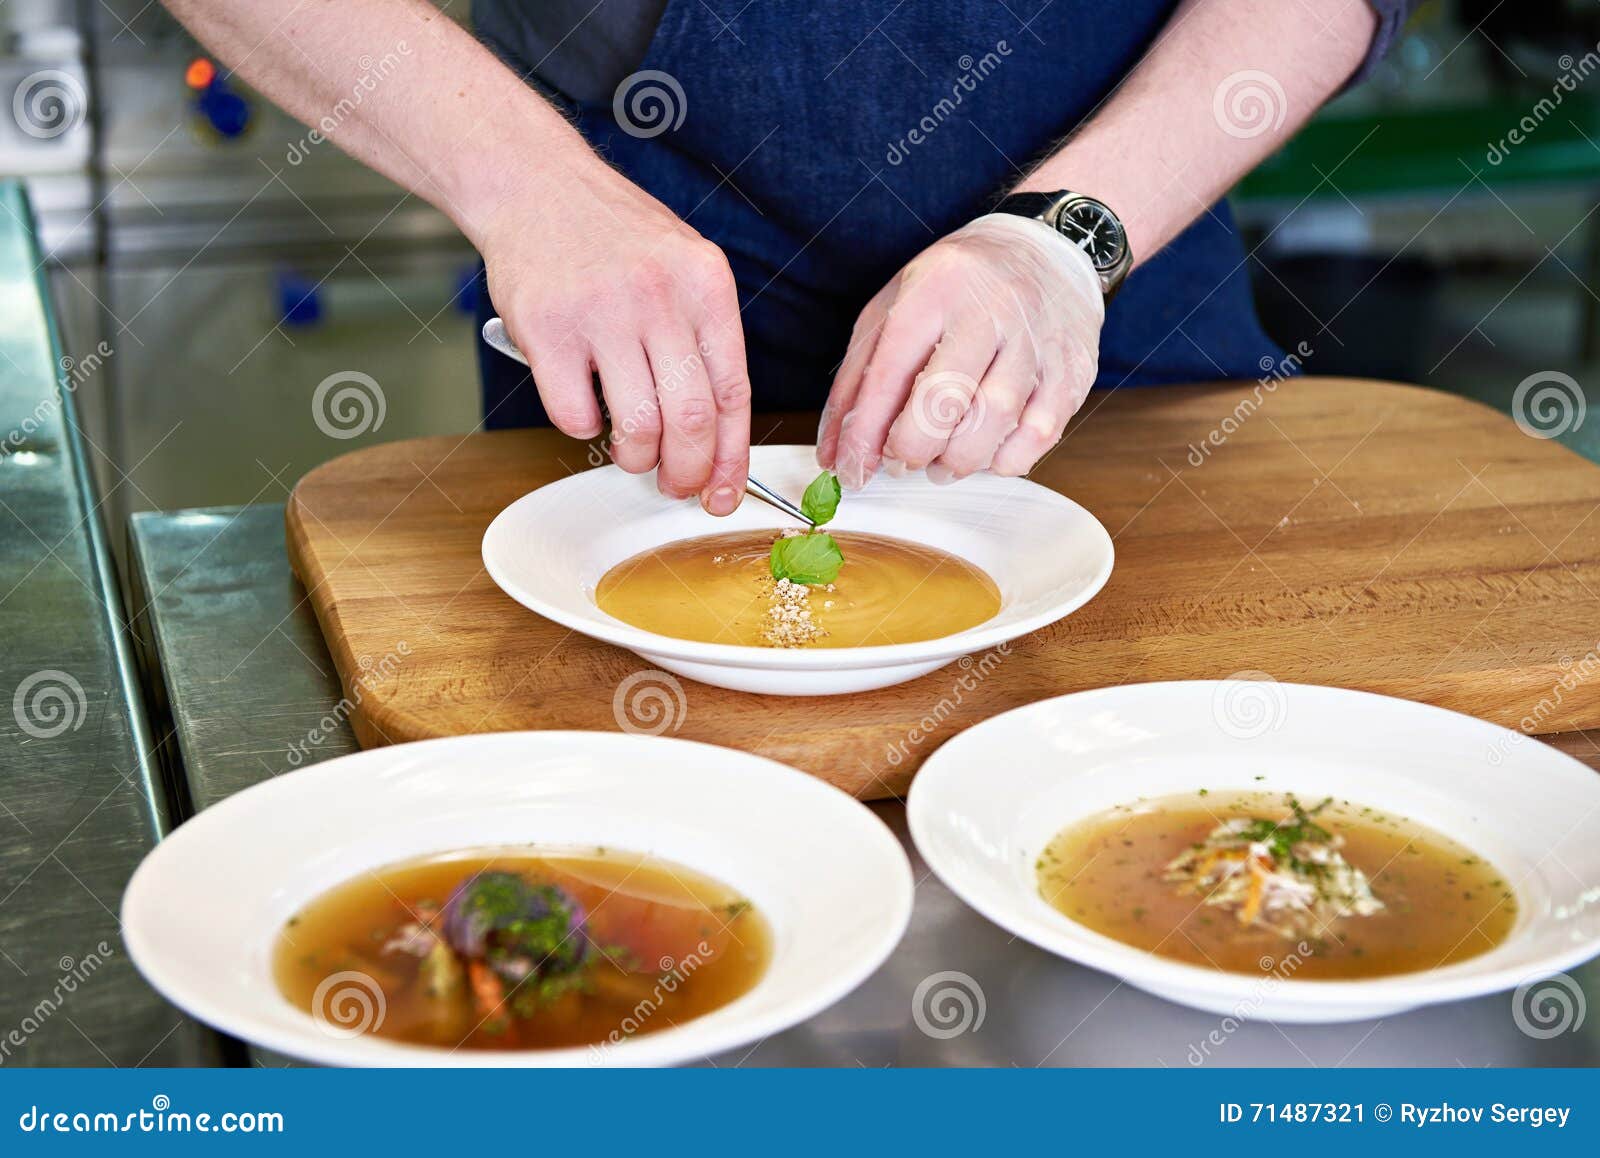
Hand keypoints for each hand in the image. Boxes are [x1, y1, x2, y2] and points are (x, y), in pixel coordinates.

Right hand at [480, 166, 750, 513]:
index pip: (733, 392)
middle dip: (686, 472)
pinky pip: (574, 415)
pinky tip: (583, 405)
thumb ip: (701, 339)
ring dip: (635, 457)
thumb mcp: (680, 266)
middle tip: (674, 484)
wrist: (533, 183)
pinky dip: (583, 428)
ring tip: (629, 449)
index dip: (732, 457)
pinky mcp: (547, 330)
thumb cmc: (609, 234)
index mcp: (705, 285)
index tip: (724, 493)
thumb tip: (716, 435)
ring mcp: (601, 312)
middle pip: (691, 420)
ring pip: (637, 426)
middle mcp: (659, 297)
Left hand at [817, 214, 1103, 488]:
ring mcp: (1036, 340)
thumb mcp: (894, 310)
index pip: (890, 372)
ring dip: (958, 460)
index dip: (865, 434)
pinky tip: (988, 453)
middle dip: (912, 449)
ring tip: (942, 462)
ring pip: (993, 422)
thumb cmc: (958, 288)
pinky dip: (1005, 460)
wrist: (1047, 248)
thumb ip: (858, 383)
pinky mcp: (1071, 369)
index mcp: (934, 290)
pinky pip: (1039, 434)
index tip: (852, 470)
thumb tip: (835, 457)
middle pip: (943, 401)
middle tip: (902, 461)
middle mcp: (989, 310)